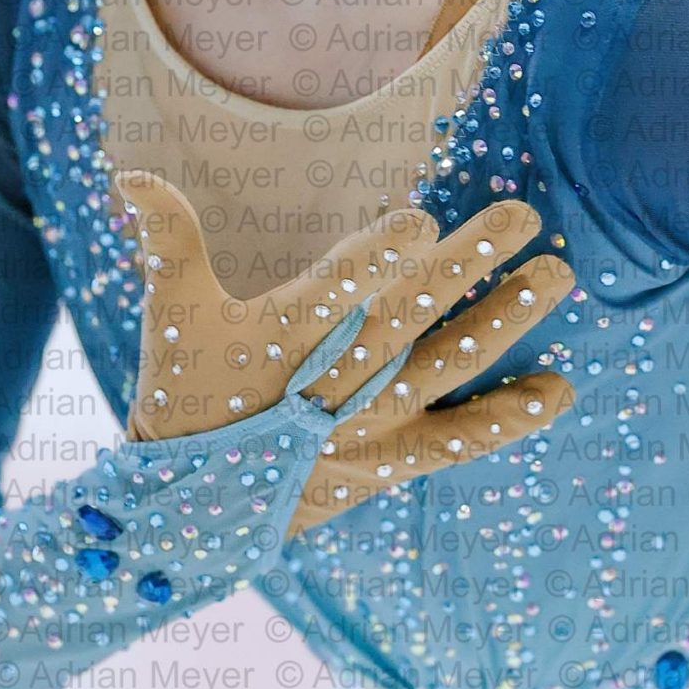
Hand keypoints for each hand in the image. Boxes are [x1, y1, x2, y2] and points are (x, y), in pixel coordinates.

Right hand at [111, 173, 576, 533]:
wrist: (188, 515)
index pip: (332, 293)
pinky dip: (507, 419)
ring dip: (504, 322)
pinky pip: (455, 442)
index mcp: (278, 343)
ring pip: (445, 368)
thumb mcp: (170, 317)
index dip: (374, 259)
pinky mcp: (387, 463)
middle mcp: (329, 387)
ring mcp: (365, 428)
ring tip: (557, 276)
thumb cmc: (182, 396)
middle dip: (467, 263)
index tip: (419, 219)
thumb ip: (167, 240)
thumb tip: (130, 173)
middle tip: (524, 215)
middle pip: (408, 318)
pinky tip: (558, 389)